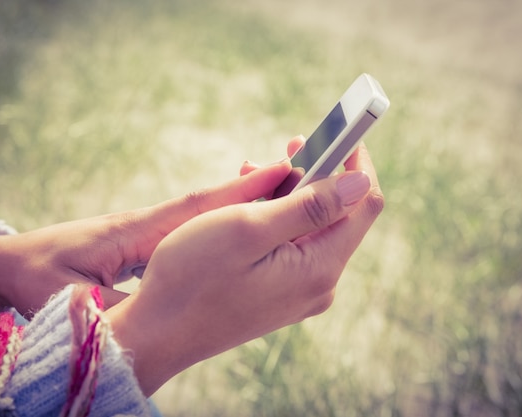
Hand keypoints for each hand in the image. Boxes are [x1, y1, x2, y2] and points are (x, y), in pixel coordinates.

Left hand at [0, 156, 293, 317]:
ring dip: (245, 196)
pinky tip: (248, 215)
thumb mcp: (66, 300)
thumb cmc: (32, 280)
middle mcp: (146, 224)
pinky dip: (225, 212)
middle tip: (301, 168)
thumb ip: (110, 306)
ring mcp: (148, 230)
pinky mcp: (146, 239)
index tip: (282, 172)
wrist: (7, 267)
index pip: (194, 208)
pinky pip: (194, 222)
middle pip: (209, 201)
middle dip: (255, 185)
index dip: (239, 193)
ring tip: (287, 185)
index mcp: (131, 232)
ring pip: (205, 209)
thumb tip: (152, 316)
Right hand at [106, 142, 383, 394]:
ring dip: (290, 196)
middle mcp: (318, 285)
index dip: (356, 163)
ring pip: (310, 230)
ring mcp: (299, 293)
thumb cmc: (193, 276)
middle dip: (315, 177)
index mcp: (319, 268)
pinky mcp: (279, 295)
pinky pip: (291, 248)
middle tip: (285, 151)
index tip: (338, 133)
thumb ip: (311, 206)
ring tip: (252, 176)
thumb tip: (361, 183)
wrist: (157, 334)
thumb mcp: (249, 228)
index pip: (364, 204)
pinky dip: (276, 220)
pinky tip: (246, 211)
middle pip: (337, 216)